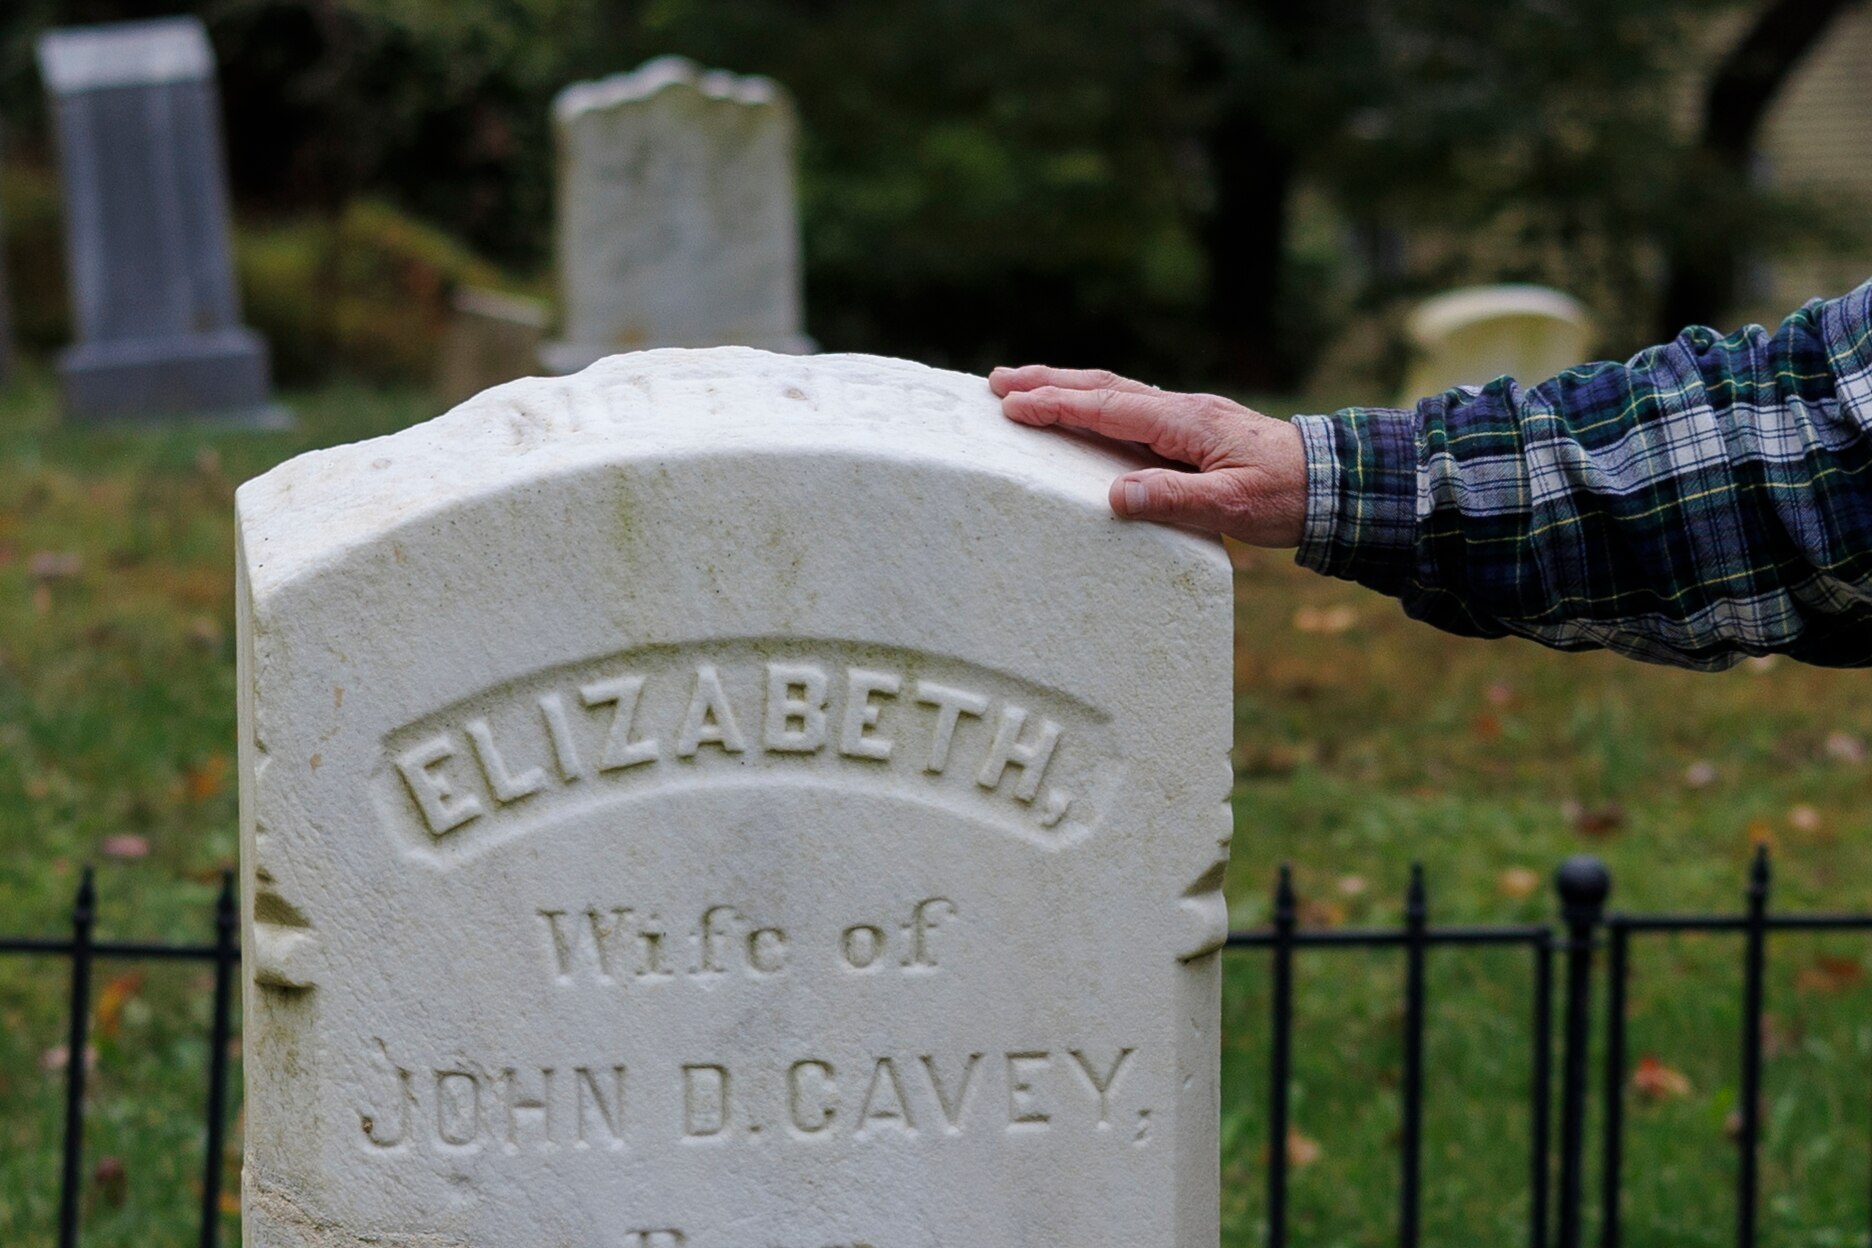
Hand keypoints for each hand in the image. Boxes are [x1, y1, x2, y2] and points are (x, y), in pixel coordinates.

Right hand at [989, 365, 1306, 546]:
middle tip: (996, 381)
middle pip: (1103, 386)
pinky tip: (1085, 410)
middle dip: (1048, 382)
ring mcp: (1188, 415)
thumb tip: (1116, 496)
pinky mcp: (1194, 428)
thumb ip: (1175, 499)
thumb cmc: (1287, 498)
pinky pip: (1132, 406)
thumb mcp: (1232, 507)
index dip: (1057, 406)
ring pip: (1116, 391)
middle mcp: (1183, 409)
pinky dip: (1095, 401)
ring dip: (1068, 387)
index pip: (1107, 409)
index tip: (1012, 406)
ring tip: (1025, 387)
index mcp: (1186, 423)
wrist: (1338, 483)